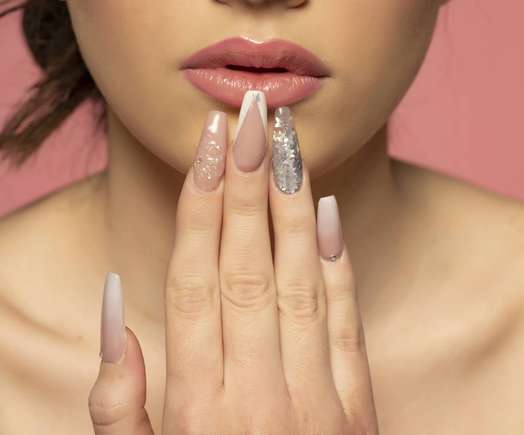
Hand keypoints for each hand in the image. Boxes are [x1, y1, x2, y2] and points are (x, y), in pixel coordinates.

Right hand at [87, 91, 378, 434]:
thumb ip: (122, 401)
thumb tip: (114, 305)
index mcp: (196, 405)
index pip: (197, 281)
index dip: (202, 207)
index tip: (208, 147)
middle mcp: (255, 393)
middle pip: (249, 266)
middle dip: (248, 184)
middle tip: (249, 116)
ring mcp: (314, 400)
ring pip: (300, 282)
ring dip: (292, 205)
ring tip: (286, 143)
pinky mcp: (358, 409)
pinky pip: (347, 326)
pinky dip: (339, 266)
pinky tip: (328, 214)